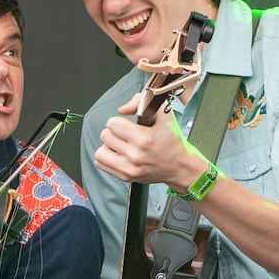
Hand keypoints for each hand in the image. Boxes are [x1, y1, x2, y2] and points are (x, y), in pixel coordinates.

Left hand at [93, 91, 208, 189]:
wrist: (178, 165)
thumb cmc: (171, 140)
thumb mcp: (163, 114)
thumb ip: (141, 102)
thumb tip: (122, 109)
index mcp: (144, 139)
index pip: (112, 124)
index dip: (119, 122)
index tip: (128, 126)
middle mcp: (135, 156)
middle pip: (105, 136)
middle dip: (114, 133)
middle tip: (126, 136)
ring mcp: (129, 169)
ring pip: (99, 152)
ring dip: (108, 147)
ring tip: (121, 146)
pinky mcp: (125, 177)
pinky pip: (101, 164)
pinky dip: (107, 157)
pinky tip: (119, 155)